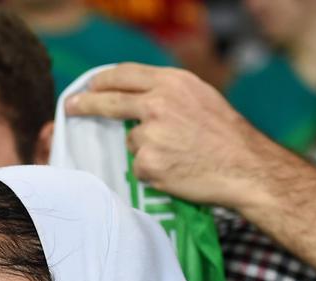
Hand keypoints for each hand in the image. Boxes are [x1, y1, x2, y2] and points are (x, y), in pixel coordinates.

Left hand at [64, 63, 289, 210]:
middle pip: (109, 101)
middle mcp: (158, 103)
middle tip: (71, 107)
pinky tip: (176, 170)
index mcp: (172, 82)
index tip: (89, 85)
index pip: (125, 74)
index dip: (102, 80)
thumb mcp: (199, 97)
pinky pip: (139, 167)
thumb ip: (167, 93)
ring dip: (145, 150)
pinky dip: (152, 171)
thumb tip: (134, 96)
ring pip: (131, 141)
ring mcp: (151, 133)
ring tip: (177, 155)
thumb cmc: (225, 134)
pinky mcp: (148, 162)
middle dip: (85, 104)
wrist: (244, 166)